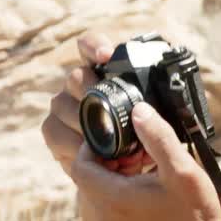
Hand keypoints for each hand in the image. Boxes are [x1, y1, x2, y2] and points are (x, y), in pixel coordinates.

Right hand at [41, 33, 151, 176]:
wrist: (127, 173)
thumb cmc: (147, 140)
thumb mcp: (160, 121)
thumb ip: (160, 106)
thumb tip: (168, 98)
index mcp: (105, 72)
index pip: (91, 46)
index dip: (94, 46)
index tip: (105, 55)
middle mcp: (81, 84)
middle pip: (76, 76)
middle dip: (90, 92)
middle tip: (107, 111)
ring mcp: (64, 106)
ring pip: (61, 103)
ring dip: (83, 123)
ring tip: (107, 142)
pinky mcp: (55, 130)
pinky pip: (52, 130)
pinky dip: (72, 144)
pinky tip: (91, 153)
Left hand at [69, 101, 220, 220]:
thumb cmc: (194, 214)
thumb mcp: (181, 169)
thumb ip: (157, 137)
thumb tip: (138, 111)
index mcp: (113, 198)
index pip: (80, 165)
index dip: (92, 145)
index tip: (117, 136)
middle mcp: (106, 215)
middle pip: (86, 176)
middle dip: (105, 156)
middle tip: (134, 146)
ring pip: (98, 189)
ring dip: (114, 171)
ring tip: (144, 161)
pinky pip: (108, 202)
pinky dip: (120, 186)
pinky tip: (148, 180)